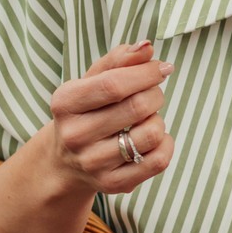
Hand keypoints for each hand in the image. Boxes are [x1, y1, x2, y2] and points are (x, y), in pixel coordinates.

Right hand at [44, 41, 175, 194]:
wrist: (65, 162)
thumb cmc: (87, 110)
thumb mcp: (92, 80)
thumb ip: (119, 60)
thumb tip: (146, 47)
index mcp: (65, 103)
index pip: (114, 84)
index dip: (146, 73)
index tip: (162, 68)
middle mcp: (74, 136)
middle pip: (137, 107)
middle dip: (155, 94)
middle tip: (152, 93)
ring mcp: (93, 164)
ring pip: (151, 134)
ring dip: (158, 120)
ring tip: (146, 119)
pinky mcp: (113, 185)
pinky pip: (158, 161)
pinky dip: (166, 144)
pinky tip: (153, 139)